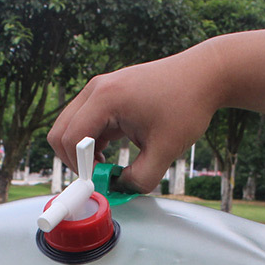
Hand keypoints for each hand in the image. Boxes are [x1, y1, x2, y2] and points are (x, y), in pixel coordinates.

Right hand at [48, 43, 221, 193]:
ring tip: (104, 167)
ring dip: (81, 153)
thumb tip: (120, 189)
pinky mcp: (107, 95)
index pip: (71, 139)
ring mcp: (100, 90)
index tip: (97, 183)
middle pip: (60, 132)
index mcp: (106, 98)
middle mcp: (96, 89)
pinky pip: (84, 124)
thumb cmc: (187, 104)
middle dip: (73, 161)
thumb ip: (141, 178)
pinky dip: (89, 144)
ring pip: (70, 128)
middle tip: (95, 177)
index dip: (79, 168)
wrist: (204, 75)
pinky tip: (108, 156)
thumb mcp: (166, 150)